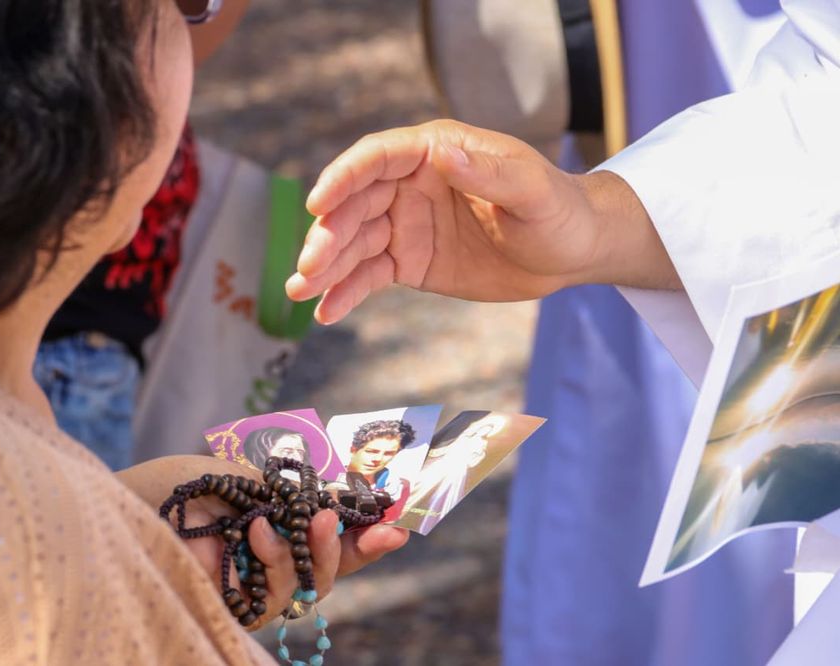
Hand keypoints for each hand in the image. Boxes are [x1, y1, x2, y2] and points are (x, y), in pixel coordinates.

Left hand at [117, 455, 407, 629]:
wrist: (112, 507)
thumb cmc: (166, 487)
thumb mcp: (237, 475)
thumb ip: (286, 489)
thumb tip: (332, 499)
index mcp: (270, 527)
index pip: (324, 536)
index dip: (363, 530)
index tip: (397, 520)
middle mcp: (263, 563)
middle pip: (327, 568)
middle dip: (359, 548)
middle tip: (386, 528)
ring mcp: (247, 590)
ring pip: (309, 587)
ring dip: (322, 553)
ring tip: (316, 518)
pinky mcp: (230, 611)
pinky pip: (273, 597)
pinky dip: (275, 564)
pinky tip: (257, 533)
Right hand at [286, 119, 674, 323]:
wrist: (570, 253)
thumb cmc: (557, 210)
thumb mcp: (531, 191)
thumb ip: (488, 174)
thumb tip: (443, 153)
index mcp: (434, 152)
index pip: (377, 158)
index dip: (343, 178)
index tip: (318, 204)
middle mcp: (410, 184)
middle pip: (355, 205)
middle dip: (328, 235)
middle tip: (308, 268)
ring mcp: (406, 224)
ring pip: (355, 243)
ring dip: (326, 267)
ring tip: (299, 294)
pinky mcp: (409, 261)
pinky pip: (369, 276)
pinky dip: (346, 293)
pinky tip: (326, 313)